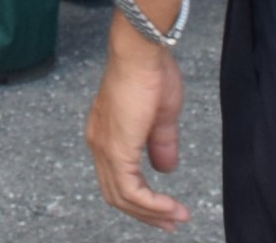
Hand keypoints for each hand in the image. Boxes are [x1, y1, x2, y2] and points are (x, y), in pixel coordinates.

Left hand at [86, 23, 190, 229]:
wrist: (141, 52)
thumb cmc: (150, 72)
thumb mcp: (161, 116)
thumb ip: (160, 143)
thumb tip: (165, 169)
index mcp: (107, 134)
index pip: (117, 178)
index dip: (141, 199)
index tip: (167, 209)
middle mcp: (99, 144)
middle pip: (116, 194)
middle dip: (146, 213)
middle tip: (171, 223)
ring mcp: (104, 147)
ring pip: (121, 197)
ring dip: (151, 213)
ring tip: (176, 218)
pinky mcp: (116, 149)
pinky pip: (130, 190)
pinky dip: (151, 204)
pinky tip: (169, 207)